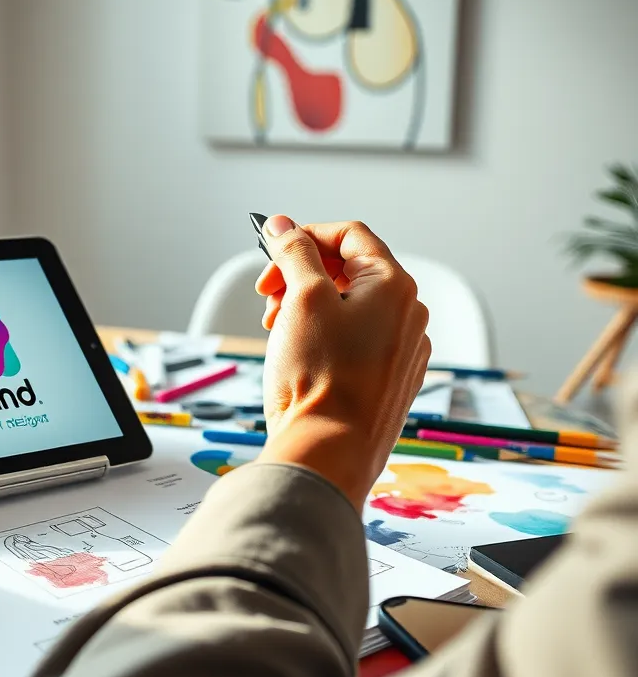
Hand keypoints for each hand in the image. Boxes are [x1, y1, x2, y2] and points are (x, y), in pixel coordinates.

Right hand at [253, 216, 429, 508]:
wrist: (328, 451)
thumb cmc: (318, 377)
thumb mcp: (302, 298)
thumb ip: (294, 253)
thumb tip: (283, 225)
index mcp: (395, 287)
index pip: (349, 235)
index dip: (306, 235)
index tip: (273, 249)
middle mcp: (409, 315)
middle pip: (349, 270)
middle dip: (301, 274)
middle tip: (267, 295)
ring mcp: (402, 350)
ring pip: (350, 306)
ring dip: (307, 305)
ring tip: (277, 328)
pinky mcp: (389, 380)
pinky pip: (356, 340)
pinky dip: (323, 335)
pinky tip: (298, 354)